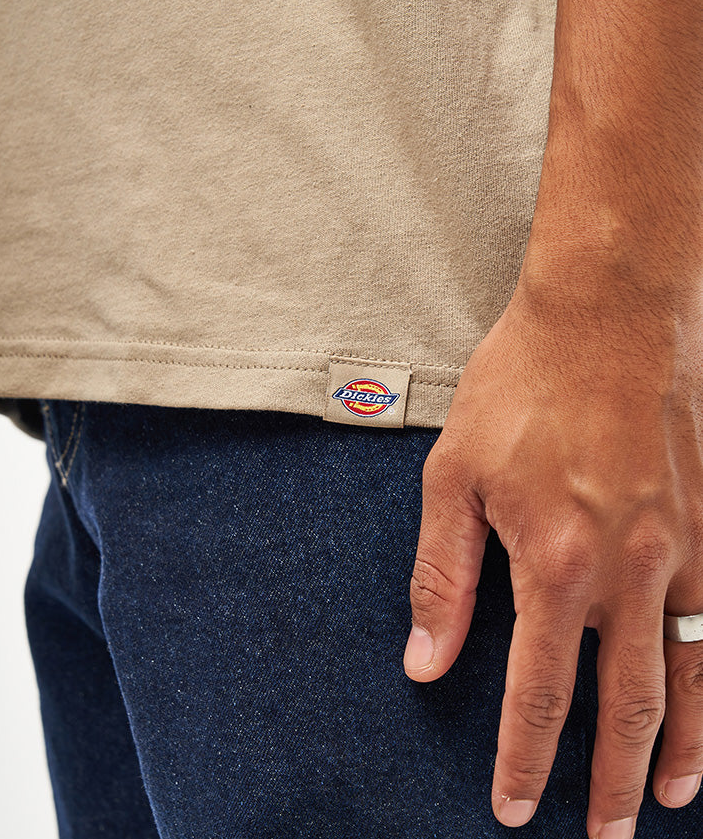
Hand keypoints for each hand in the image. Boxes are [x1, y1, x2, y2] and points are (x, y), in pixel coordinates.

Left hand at [403, 276, 702, 838]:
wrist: (605, 315)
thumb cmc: (522, 387)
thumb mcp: (454, 475)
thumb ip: (442, 574)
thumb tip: (425, 661)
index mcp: (556, 560)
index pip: (541, 690)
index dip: (529, 758)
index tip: (517, 808)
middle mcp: (628, 569)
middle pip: (625, 704)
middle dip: (610, 780)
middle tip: (602, 836)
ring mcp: (680, 548)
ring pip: (688, 675)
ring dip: (682, 748)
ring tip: (669, 800)